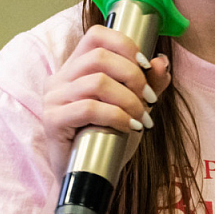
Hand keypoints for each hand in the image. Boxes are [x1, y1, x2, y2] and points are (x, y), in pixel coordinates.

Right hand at [41, 25, 171, 177]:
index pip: (96, 35)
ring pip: (97, 82)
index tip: (146, 65)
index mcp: (75, 67)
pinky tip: (130, 127)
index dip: (124, 44)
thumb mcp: (134, 107)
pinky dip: (117, 116)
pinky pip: (88, 109)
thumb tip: (162, 63)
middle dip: (133, 76)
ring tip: (142, 119)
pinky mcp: (52, 120)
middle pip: (99, 57)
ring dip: (129, 100)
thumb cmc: (106, 138)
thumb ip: (148, 84)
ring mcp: (53, 99)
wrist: (88, 177)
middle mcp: (60, 78)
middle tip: (151, 99)